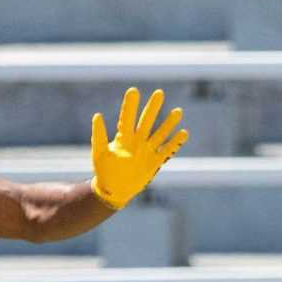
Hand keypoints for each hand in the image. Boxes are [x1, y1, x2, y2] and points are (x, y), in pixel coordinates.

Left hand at [90, 86, 188, 210]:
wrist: (113, 190)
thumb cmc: (104, 171)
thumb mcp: (99, 153)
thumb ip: (99, 135)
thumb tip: (97, 115)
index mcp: (123, 138)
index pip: (127, 118)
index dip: (130, 105)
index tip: (133, 90)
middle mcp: (137, 141)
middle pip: (146, 121)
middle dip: (153, 108)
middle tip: (159, 93)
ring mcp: (147, 151)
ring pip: (160, 134)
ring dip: (169, 123)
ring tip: (178, 111)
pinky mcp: (154, 162)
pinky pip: (167, 151)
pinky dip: (175, 143)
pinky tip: (183, 133)